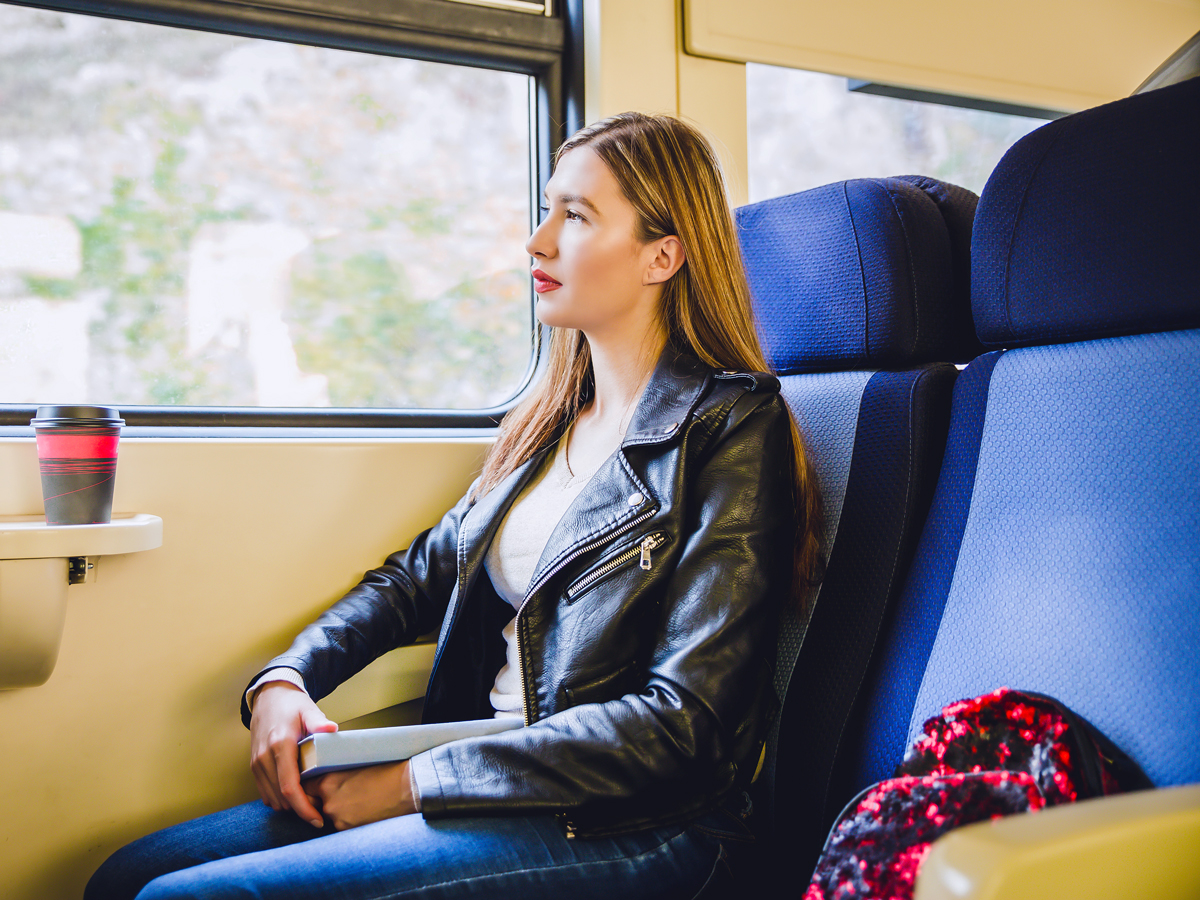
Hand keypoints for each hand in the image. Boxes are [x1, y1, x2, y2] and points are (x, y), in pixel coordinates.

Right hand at [249, 681, 337, 827]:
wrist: (268, 698)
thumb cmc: (292, 705)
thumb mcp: (308, 709)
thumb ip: (318, 721)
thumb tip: (332, 729)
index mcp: (280, 746)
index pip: (290, 787)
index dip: (304, 808)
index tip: (318, 820)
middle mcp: (264, 758)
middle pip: (282, 798)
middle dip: (301, 810)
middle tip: (322, 809)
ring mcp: (256, 764)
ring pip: (273, 799)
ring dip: (291, 806)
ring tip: (311, 801)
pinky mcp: (254, 767)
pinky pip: (265, 793)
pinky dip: (280, 799)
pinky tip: (296, 794)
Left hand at [304, 759, 417, 830]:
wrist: (407, 787)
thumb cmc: (385, 771)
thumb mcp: (355, 764)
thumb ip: (335, 773)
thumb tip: (325, 776)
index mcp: (328, 781)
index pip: (305, 788)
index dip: (310, 787)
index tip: (316, 786)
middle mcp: (328, 801)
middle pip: (314, 804)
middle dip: (323, 800)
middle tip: (341, 794)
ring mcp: (338, 818)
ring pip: (329, 816)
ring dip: (337, 811)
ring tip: (357, 801)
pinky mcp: (349, 829)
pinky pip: (341, 825)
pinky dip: (348, 820)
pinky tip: (363, 810)